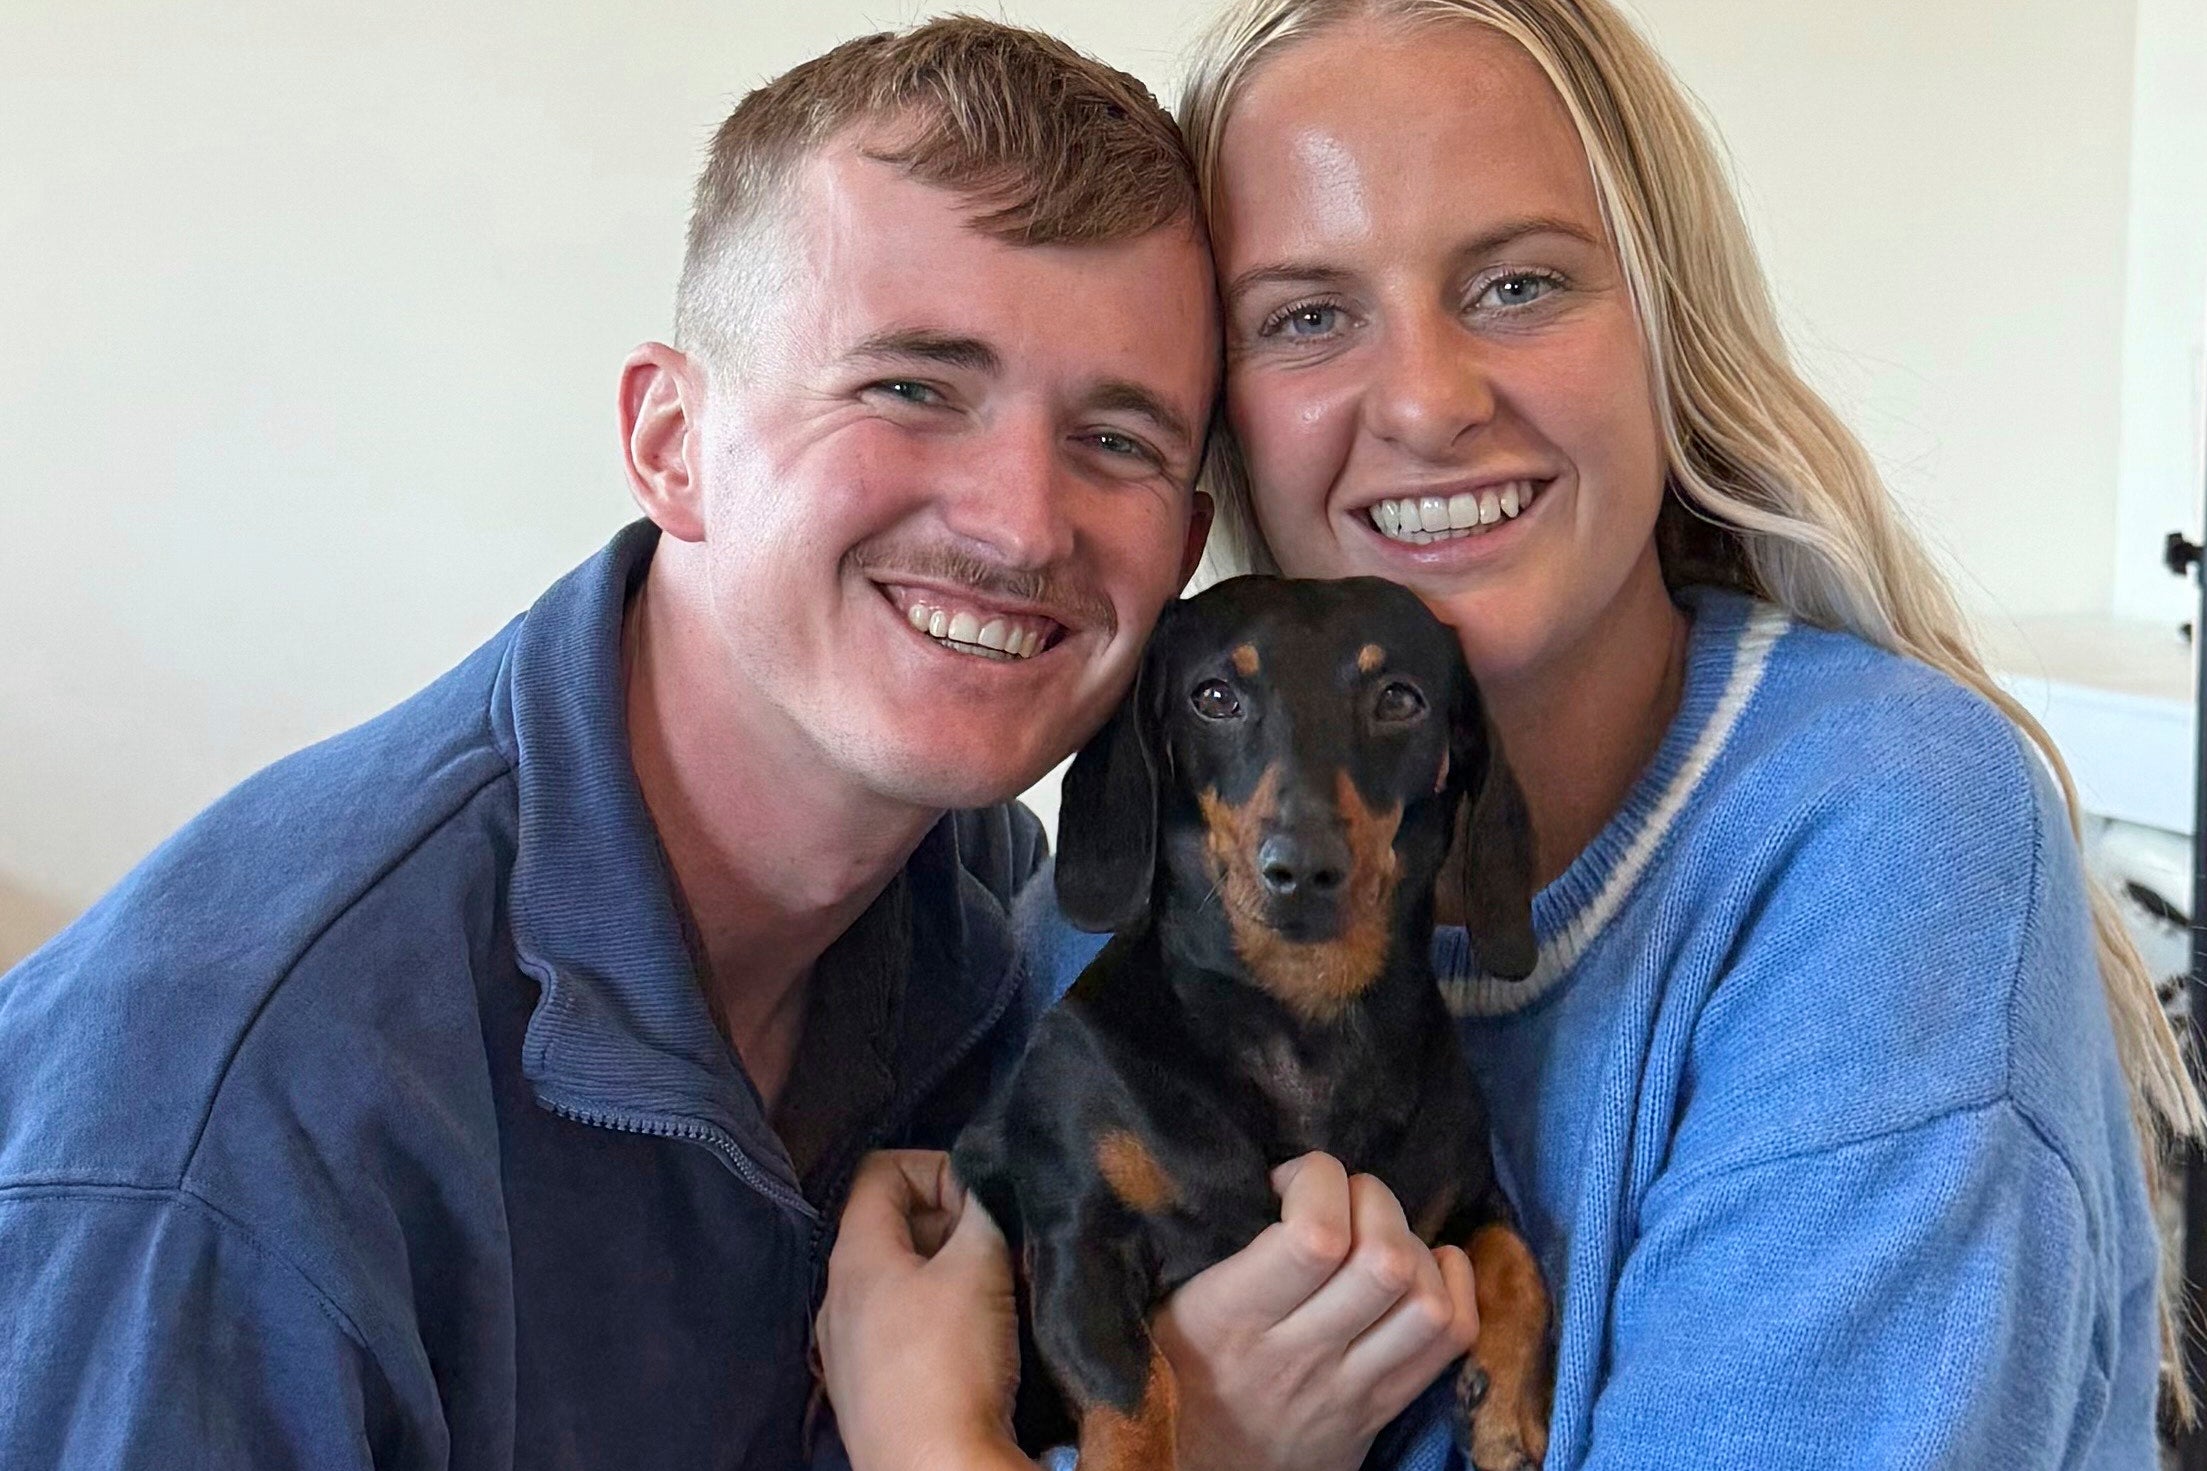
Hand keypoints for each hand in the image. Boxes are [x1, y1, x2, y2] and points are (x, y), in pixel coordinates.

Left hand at [816, 1150, 1034, 1470]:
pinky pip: (902, 1330)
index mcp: (853, 1255)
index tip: (980, 1201)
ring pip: (901, 1281)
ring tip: (997, 1293)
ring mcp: (847, 1349)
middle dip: (950, 1223)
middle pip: (891, 1225)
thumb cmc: (947, 1364)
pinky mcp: (868, 1391)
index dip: (937, 1169)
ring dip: (950, 1275)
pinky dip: (938, 1319)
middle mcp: (837, 1296)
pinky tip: (977, 1343)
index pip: (881, 1170)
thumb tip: (986, 1182)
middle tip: (998, 1246)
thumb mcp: (978, 1267)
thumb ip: (982, 1211)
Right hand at [1155, 1152, 1478, 1470]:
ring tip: (1377, 1234)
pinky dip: (1454, 1284)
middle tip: (1341, 1198)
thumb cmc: (1178, 1372)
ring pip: (1425, 1301)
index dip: (1318, 1181)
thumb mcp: (1160, 1306)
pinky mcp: (1386, 1406)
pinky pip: (1454, 1339)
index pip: (1314, 1238)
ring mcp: (1351, 1387)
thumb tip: (1242, 1168)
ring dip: (1413, 1245)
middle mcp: (1299, 1355)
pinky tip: (1426, 1263)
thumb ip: (1195, 1244)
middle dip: (1371, 1199)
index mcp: (1231, 1318)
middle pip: (1383, 1260)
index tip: (1288, 1180)